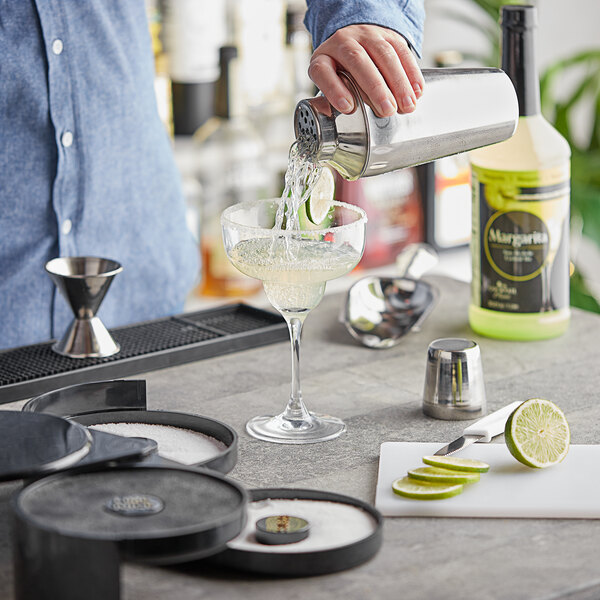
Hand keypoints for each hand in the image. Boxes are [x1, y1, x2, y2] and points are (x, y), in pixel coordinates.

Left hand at [308, 24, 423, 116]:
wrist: (353, 40)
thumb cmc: (340, 71)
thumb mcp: (329, 85)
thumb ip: (333, 100)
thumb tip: (345, 117)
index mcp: (323, 58)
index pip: (323, 71)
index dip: (334, 90)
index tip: (348, 108)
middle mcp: (343, 42)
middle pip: (358, 61)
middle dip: (376, 88)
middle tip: (387, 110)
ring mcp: (366, 36)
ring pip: (384, 55)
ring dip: (398, 83)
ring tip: (406, 105)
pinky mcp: (388, 35)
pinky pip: (403, 51)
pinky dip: (412, 73)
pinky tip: (417, 91)